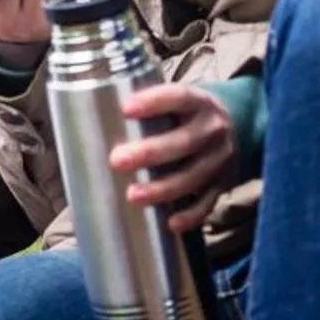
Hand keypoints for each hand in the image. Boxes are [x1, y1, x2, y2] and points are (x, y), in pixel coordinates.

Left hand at [110, 82, 237, 233]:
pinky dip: (191, 215)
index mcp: (199, 102)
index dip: (154, 102)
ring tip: (133, 195)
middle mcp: (213, 129)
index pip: (180, 97)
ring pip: (194, 176)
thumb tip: (85, 120)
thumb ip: (146, 108)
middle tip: (117, 160)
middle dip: (150, 152)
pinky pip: (208, 203)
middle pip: (184, 142)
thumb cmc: (186, 115)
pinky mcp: (223, 184)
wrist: (235, 127)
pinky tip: (171, 223)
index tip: (125, 109)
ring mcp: (220, 159)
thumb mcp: (175, 102)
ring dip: (163, 188)